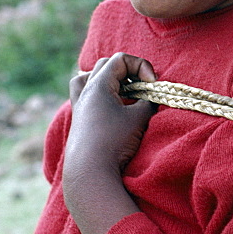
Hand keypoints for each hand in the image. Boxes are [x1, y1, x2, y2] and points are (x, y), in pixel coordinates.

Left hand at [63, 53, 156, 233]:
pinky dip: (101, 95)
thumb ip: (148, 101)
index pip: (121, 59)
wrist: (90, 174)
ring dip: (109, 80)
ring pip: (89, 78)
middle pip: (105, 65)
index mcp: (97, 85)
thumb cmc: (115, 142)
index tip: (153, 85)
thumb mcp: (140, 118)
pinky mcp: (80, 121)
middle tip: (142, 88)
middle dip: (128, 71)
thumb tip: (150, 95)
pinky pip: (87, 95)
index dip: (142, 66)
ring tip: (123, 92)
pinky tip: (113, 109)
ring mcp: (79, 106)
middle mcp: (84, 91)